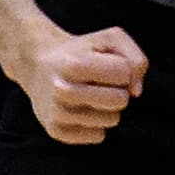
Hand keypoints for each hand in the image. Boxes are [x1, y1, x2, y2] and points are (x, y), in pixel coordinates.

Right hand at [16, 24, 146, 144]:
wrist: (38, 65)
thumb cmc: (83, 51)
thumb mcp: (111, 39)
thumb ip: (135, 59)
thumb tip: (136, 92)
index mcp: (75, 65)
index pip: (125, 74)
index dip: (124, 70)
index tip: (109, 65)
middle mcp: (62, 91)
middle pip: (120, 101)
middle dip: (119, 91)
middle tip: (101, 83)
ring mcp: (57, 113)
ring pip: (112, 120)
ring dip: (108, 108)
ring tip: (89, 94)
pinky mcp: (55, 130)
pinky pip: (98, 136)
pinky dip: (97, 123)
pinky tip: (81, 108)